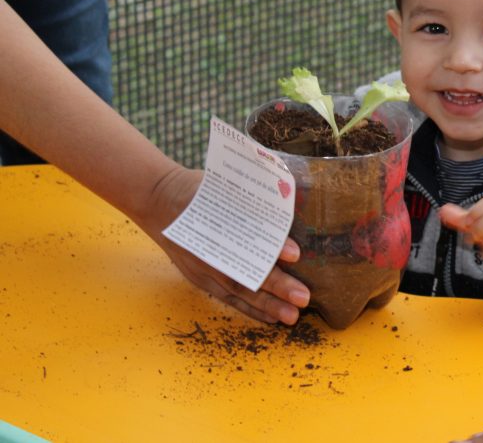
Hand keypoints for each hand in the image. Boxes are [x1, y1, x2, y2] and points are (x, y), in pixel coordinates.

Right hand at [145, 165, 310, 324]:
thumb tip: (289, 198)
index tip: (296, 254)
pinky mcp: (200, 278)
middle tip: (304, 297)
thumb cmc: (197, 190)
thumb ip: (252, 196)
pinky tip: (271, 317)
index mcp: (215, 223)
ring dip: (267, 305)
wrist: (157, 200)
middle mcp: (208, 251)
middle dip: (278, 286)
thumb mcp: (223, 185)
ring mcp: (203, 268)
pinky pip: (227, 298)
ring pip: (238, 291)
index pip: (248, 240)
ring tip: (292, 316)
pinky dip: (249, 308)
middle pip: (246, 271)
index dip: (273, 248)